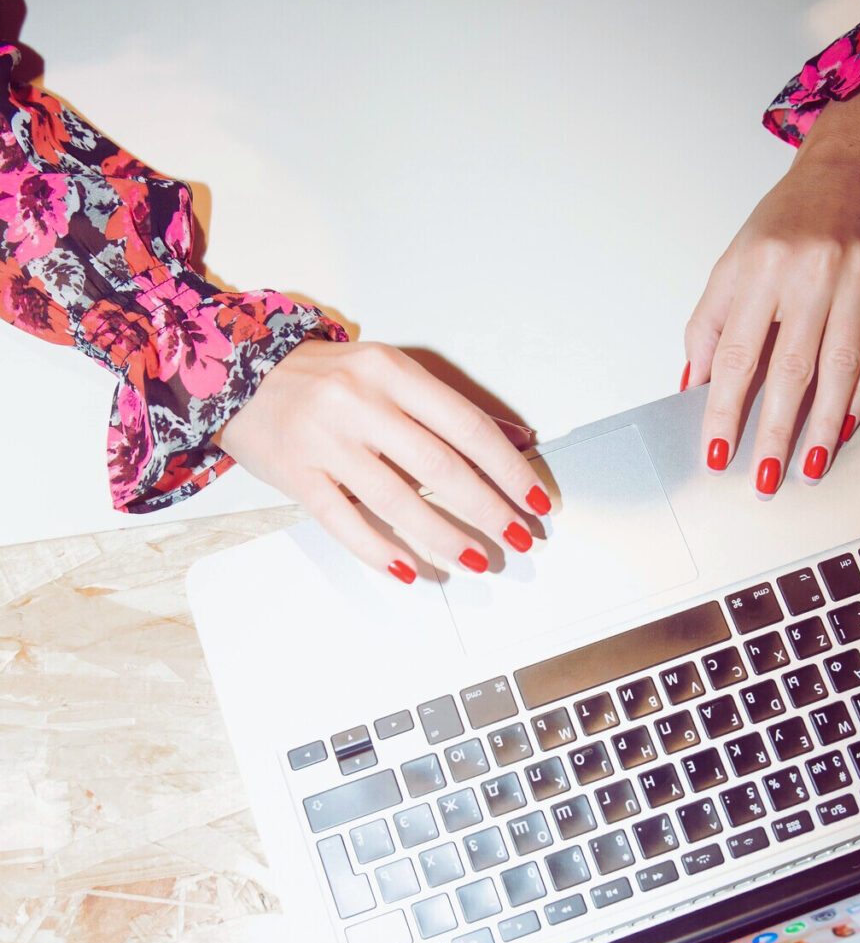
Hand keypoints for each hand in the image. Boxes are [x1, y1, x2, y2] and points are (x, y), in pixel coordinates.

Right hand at [217, 340, 550, 582]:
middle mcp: (359, 403)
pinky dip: (380, 551)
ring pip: (396, 500)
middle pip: (438, 465)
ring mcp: (325, 441)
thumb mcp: (390, 372)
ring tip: (478, 560)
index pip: (466, 426)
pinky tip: (411, 570)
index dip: (508, 468)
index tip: (535, 499)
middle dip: (487, 508)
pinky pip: (343, 522)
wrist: (239, 376)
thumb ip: (450, 407)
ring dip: (444, 537)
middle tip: (517, 537)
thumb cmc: (326, 377)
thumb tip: (517, 440)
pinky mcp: (296, 476)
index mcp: (391, 372)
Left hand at [683, 89, 859, 494]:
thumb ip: (709, 325)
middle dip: (774, 431)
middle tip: (764, 478)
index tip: (716, 452)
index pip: (736, 354)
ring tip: (809, 467)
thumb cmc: (784, 222)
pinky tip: (844, 426)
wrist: (850, 167)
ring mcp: (858, 276)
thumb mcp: (732, 263)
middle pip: (789, 369)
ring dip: (823, 427)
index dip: (723, 409)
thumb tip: (694, 387)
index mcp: (758, 266)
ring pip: (840, 368)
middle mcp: (809, 271)